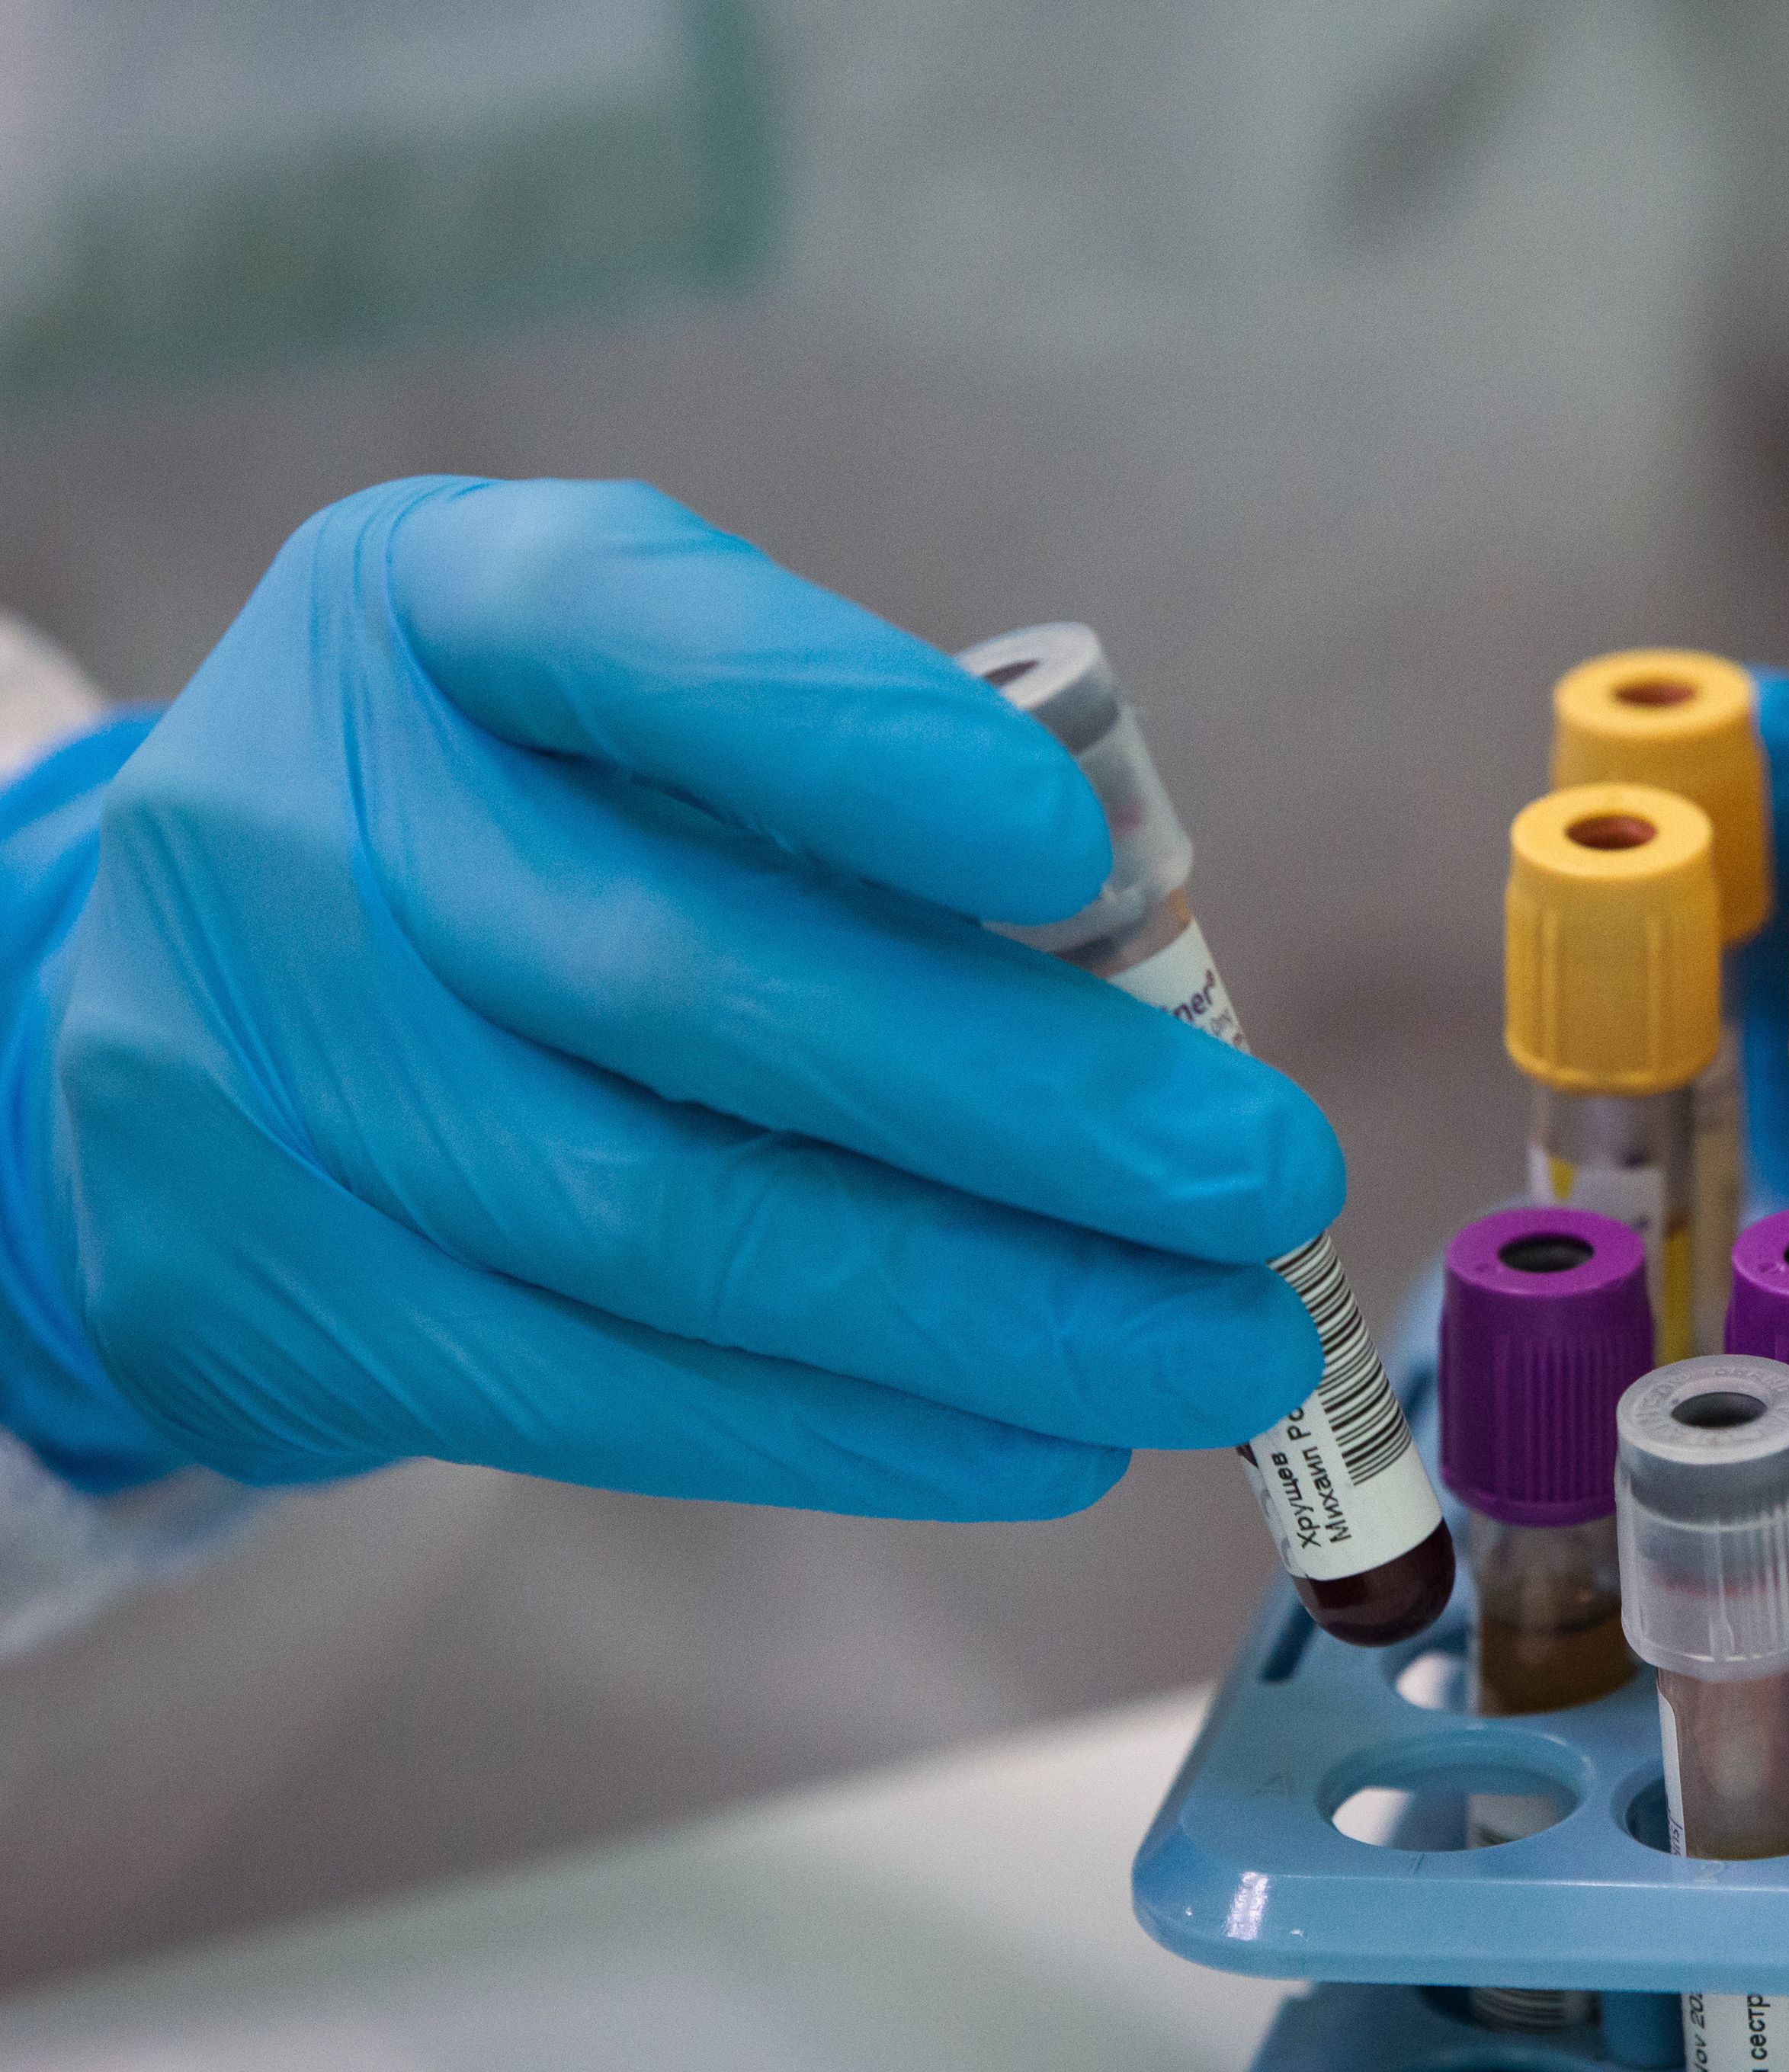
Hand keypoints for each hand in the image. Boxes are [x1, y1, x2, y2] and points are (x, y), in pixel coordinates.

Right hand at [1, 477, 1336, 1514]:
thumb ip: (836, 798)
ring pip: (668, 1230)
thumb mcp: (626, 718)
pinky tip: (1049, 1437)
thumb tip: (1146, 989)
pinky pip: (603, 1393)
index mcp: (430, 607)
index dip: (857, 746)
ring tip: (1217, 1349)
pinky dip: (856, 1426)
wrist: (183, 1003)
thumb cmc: (512, 824)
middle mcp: (307, 820)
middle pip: (683, 984)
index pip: (630, 640)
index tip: (1084, 853)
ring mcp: (262, 1073)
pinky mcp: (265, 1296)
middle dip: (1026, 1104)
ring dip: (989, 1313)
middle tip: (1264, 1183)